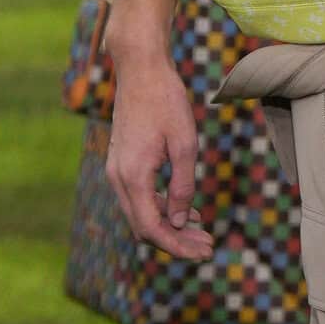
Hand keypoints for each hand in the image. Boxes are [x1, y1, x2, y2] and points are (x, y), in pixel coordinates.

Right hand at [103, 59, 214, 261]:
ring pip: (141, 213)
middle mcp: (118, 178)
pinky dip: (160, 208)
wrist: (140, 70)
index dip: (177, 246)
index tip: (203, 253)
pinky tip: (185, 211)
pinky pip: (139, 197)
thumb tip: (179, 221)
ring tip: (201, 232)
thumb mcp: (184, 144)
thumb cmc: (165, 101)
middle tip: (207, 246)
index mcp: (133, 176)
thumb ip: (182, 186)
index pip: (152, 228)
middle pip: (144, 227)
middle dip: (175, 241)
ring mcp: (117, 170)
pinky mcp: (122, 162)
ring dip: (169, 226)